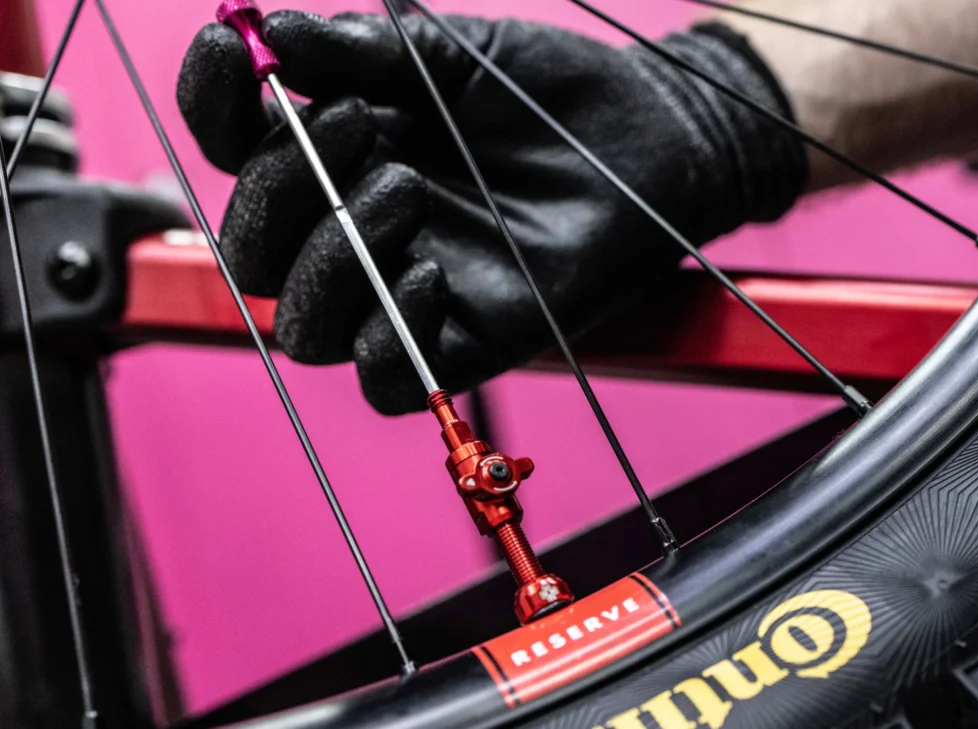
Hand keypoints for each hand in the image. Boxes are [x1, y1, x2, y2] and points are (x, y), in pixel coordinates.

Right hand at [177, 9, 806, 414]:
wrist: (650, 136)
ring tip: (404, 188)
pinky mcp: (468, 339)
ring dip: (328, 259)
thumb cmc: (548, 92)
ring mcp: (408, 290)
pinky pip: (386, 378)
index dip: (212, 105)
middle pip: (251, 254)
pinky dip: (389, 335)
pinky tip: (433, 271)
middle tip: (360, 125)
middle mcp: (358, 229)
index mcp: (339, 155)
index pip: (235, 151)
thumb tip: (271, 31)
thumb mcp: (451, 51)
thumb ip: (363, 49)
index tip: (232, 50)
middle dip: (278, 190)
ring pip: (303, 329)